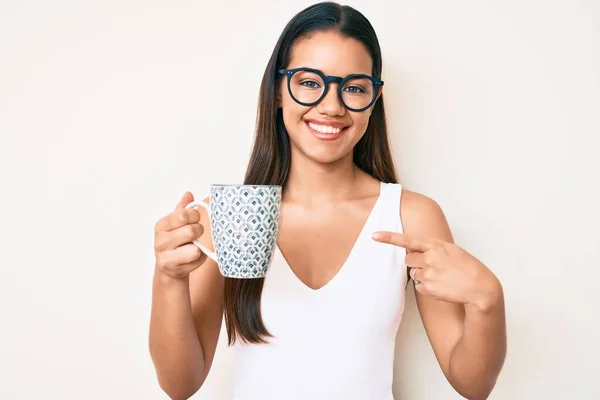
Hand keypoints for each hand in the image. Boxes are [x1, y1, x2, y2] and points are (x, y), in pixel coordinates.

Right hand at [154, 192, 205, 278]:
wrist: (169, 267)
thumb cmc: (175, 242)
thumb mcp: (176, 224)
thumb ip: (183, 209)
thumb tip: (188, 194)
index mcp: (161, 225)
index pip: (184, 215)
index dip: (195, 216)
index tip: (195, 219)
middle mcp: (160, 240)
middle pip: (191, 231)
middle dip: (199, 231)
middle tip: (196, 234)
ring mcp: (166, 256)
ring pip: (195, 248)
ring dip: (199, 246)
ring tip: (193, 246)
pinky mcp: (174, 268)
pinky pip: (197, 259)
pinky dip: (199, 258)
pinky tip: (191, 258)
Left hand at [372, 231, 502, 311]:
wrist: (480, 287)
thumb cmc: (468, 267)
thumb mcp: (452, 250)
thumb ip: (434, 249)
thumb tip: (417, 252)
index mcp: (436, 245)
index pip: (408, 240)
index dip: (389, 238)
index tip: (374, 235)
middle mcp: (430, 258)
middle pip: (408, 259)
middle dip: (415, 263)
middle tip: (432, 267)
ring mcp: (428, 273)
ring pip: (413, 274)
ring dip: (423, 276)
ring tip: (441, 278)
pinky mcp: (428, 288)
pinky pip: (419, 287)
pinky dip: (427, 288)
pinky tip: (442, 287)